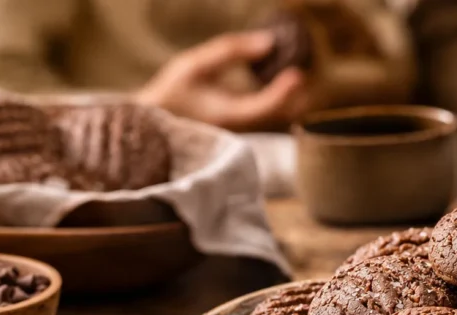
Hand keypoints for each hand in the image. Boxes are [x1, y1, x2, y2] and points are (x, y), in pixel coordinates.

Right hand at [135, 32, 309, 131]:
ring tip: (295, 74)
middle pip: (281, 119)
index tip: (297, 72)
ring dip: (292, 98)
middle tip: (302, 72)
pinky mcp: (244, 129)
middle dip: (297, 97)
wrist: (154, 124)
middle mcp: (239, 128)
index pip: (265, 107)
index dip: (285, 91)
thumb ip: (230, 50)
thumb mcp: (195, 64)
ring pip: (280, 120)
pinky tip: (283, 82)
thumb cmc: (170, 93)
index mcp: (226, 115)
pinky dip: (281, 100)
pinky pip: (271, 117)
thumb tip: (269, 41)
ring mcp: (243, 131)